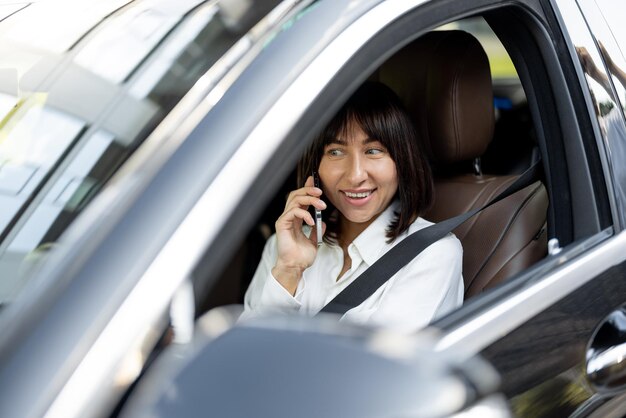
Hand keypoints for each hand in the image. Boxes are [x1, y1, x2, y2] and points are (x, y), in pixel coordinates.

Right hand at [272, 176, 325, 294]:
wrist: (295, 267)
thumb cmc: (302, 257)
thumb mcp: (314, 241)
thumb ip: (317, 231)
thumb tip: (323, 222)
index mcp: (295, 220)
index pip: (300, 199)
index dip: (306, 188)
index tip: (315, 180)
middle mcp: (289, 217)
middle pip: (296, 195)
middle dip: (308, 190)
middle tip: (320, 192)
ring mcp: (284, 220)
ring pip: (295, 200)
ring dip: (310, 200)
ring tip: (321, 206)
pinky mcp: (281, 224)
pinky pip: (292, 212)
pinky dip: (304, 214)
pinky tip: (311, 222)